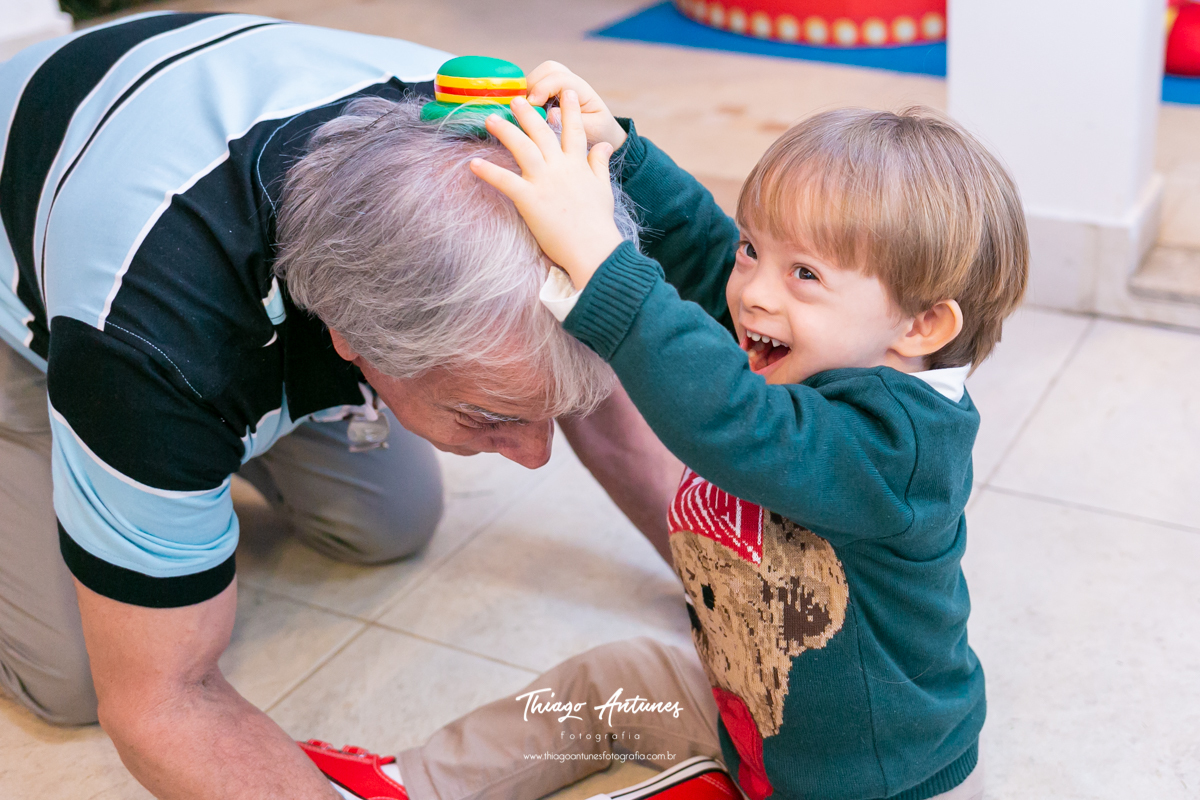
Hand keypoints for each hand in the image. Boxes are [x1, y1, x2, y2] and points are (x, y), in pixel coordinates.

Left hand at [470, 92, 624, 289]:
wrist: (593, 248)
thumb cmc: (598, 223)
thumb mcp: (603, 188)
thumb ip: (600, 164)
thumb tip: (604, 146)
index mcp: (578, 165)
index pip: (574, 130)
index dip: (570, 110)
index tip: (568, 92)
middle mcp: (561, 167)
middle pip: (542, 132)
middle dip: (528, 113)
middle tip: (516, 98)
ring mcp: (544, 181)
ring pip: (522, 148)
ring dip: (505, 131)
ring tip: (490, 118)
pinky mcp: (529, 199)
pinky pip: (504, 181)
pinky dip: (488, 171)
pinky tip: (473, 163)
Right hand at [526, 61, 626, 149]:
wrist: (604, 135)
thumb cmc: (600, 132)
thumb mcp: (593, 131)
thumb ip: (574, 122)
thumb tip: (550, 114)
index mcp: (583, 90)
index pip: (560, 79)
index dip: (542, 89)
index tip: (531, 105)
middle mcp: (571, 82)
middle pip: (547, 69)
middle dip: (532, 85)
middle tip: (522, 106)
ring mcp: (560, 85)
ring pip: (538, 74)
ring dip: (526, 90)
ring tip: (522, 110)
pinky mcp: (550, 92)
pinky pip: (533, 86)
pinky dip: (525, 95)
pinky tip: (523, 111)